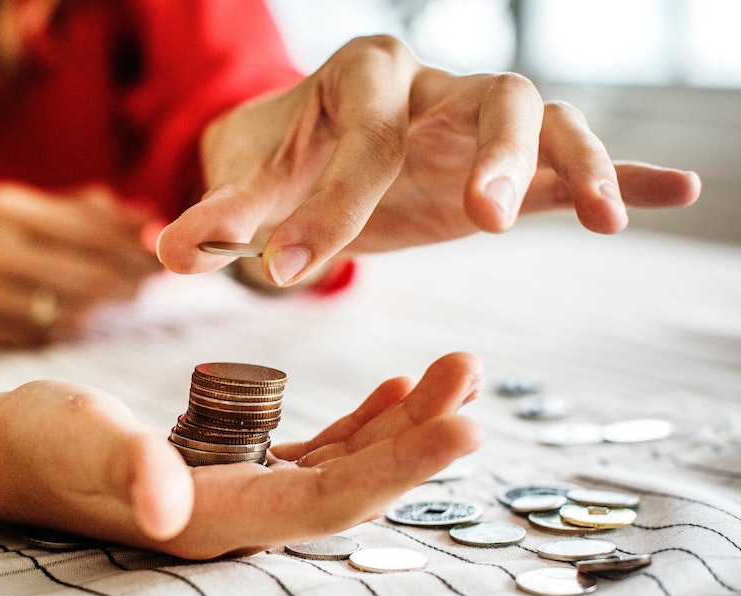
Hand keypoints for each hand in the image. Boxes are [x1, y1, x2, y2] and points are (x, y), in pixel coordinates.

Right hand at [0, 182, 162, 345]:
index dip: (133, 246)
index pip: (88, 230)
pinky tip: (82, 318)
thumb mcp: (18, 208)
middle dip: (127, 279)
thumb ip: (82, 211)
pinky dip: (67, 327)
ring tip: (124, 297)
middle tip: (155, 283)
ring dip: (102, 307)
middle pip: (82, 273)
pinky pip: (35, 334)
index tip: (164, 254)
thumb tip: (149, 217)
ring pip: (62, 309)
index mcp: (5, 209)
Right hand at [0, 352, 483, 558]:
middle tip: (473, 379)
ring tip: (453, 374)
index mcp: (214, 520)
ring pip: (344, 466)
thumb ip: (127, 470)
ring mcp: (240, 494)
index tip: (464, 426)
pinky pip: (314, 451)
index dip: (400, 470)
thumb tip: (165, 506)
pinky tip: (394, 392)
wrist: (7, 447)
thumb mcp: (79, 442)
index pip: (327, 502)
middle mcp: (239, 518)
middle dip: (420, 439)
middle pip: (353, 486)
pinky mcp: (232, 468)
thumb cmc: (37, 443)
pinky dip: (361, 422)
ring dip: (402, 425)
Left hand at [157, 35, 701, 287]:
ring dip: (571, 161)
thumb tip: (167, 251)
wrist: (309, 152)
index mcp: (359, 78)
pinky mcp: (506, 161)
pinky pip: (576, 156)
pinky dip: (621, 173)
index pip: (360, 137)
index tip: (290, 271)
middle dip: (489, 154)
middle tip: (480, 221)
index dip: (327, 205)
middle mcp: (429, 85)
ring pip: (544, 116)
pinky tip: (675, 193)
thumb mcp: (247, 186)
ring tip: (599, 217)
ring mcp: (474, 119)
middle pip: (486, 95)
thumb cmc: (279, 163)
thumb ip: (216, 218)